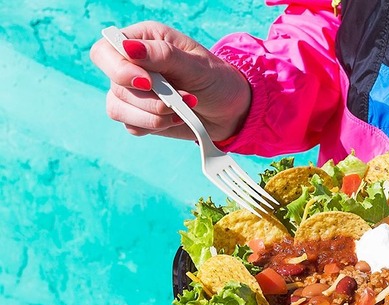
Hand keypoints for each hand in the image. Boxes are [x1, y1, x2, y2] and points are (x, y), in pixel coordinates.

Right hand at [90, 21, 249, 141]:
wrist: (231, 110)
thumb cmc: (217, 79)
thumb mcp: (197, 65)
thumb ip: (164, 55)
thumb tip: (129, 47)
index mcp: (143, 41)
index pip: (105, 51)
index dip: (119, 69)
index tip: (148, 83)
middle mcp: (133, 65)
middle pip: (114, 85)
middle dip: (148, 99)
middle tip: (178, 100)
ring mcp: (134, 93)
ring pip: (118, 109)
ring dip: (154, 115)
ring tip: (183, 110)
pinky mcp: (140, 116)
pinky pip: (133, 126)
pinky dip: (156, 126)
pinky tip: (178, 119)